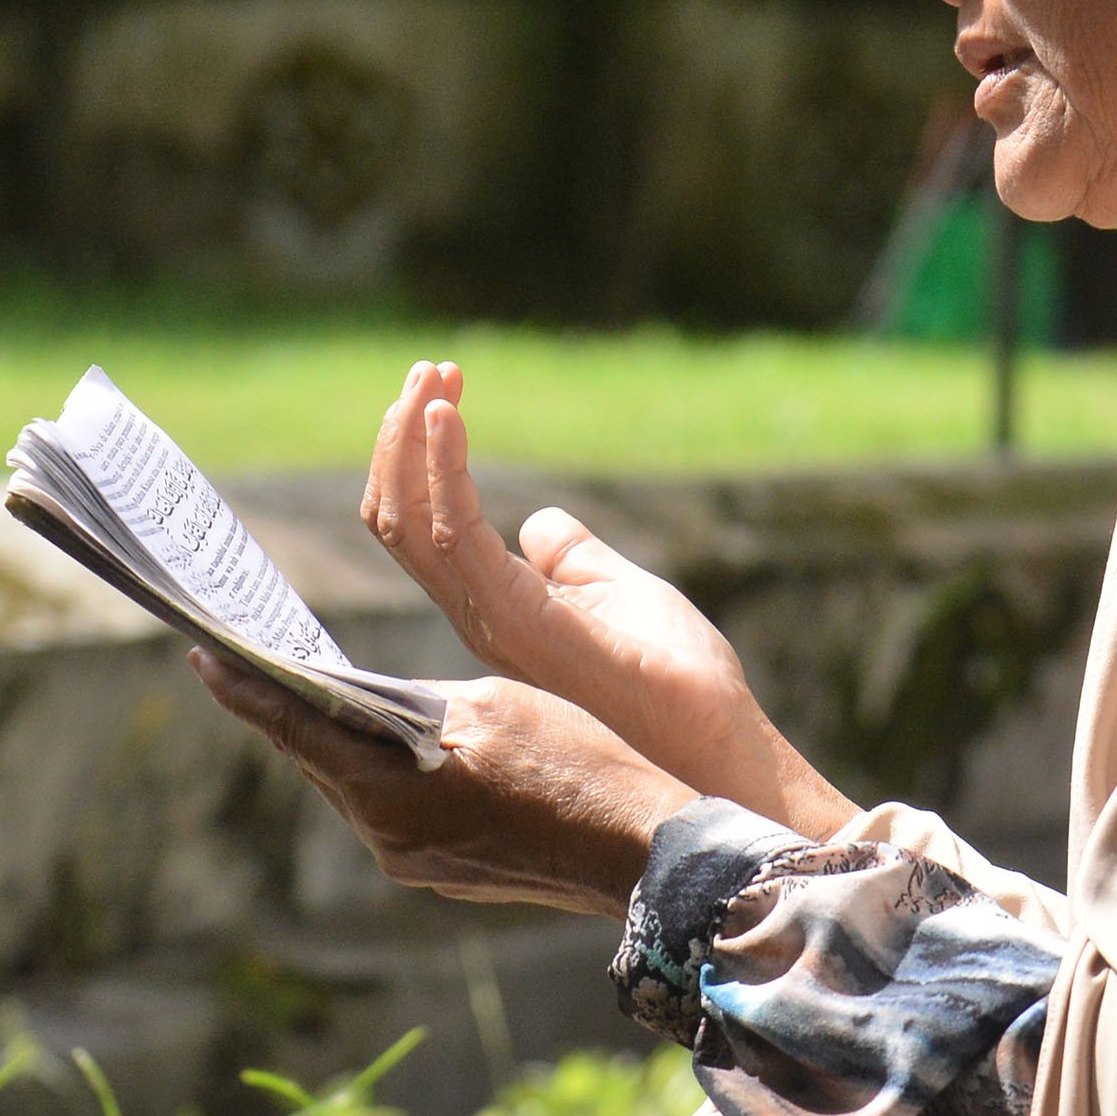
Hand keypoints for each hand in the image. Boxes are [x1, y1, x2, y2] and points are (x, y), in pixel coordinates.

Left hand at [193, 654, 689, 917]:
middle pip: (323, 762)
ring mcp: (418, 864)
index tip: (205, 657)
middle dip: (292, 712)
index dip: (246, 691)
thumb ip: (413, 704)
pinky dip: (388, 773)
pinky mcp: (449, 873)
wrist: (642, 848)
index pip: (296, 731)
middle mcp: (389, 840)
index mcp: (387, 795)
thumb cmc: (574, 762)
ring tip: (326, 696)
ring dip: (345, 743)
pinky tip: (399, 743)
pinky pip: (399, 811)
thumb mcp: (487, 705)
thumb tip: (371, 705)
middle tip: (255, 664)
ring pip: (360, 788)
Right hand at [363, 361, 853, 838]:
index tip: (439, 393)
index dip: (417, 460)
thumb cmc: (676, 680)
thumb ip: (571, 558)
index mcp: (495, 610)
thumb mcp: (619, 592)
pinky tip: (447, 418)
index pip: (421, 530)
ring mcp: (492, 624)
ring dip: (411, 443)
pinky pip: (454, 537)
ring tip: (429, 381)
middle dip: (401, 441)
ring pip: (412, 526)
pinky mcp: (521, 624)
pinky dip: (440, 470)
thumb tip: (539, 523)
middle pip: (401, 523)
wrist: (715, 742)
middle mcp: (477, 619)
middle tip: (426, 373)